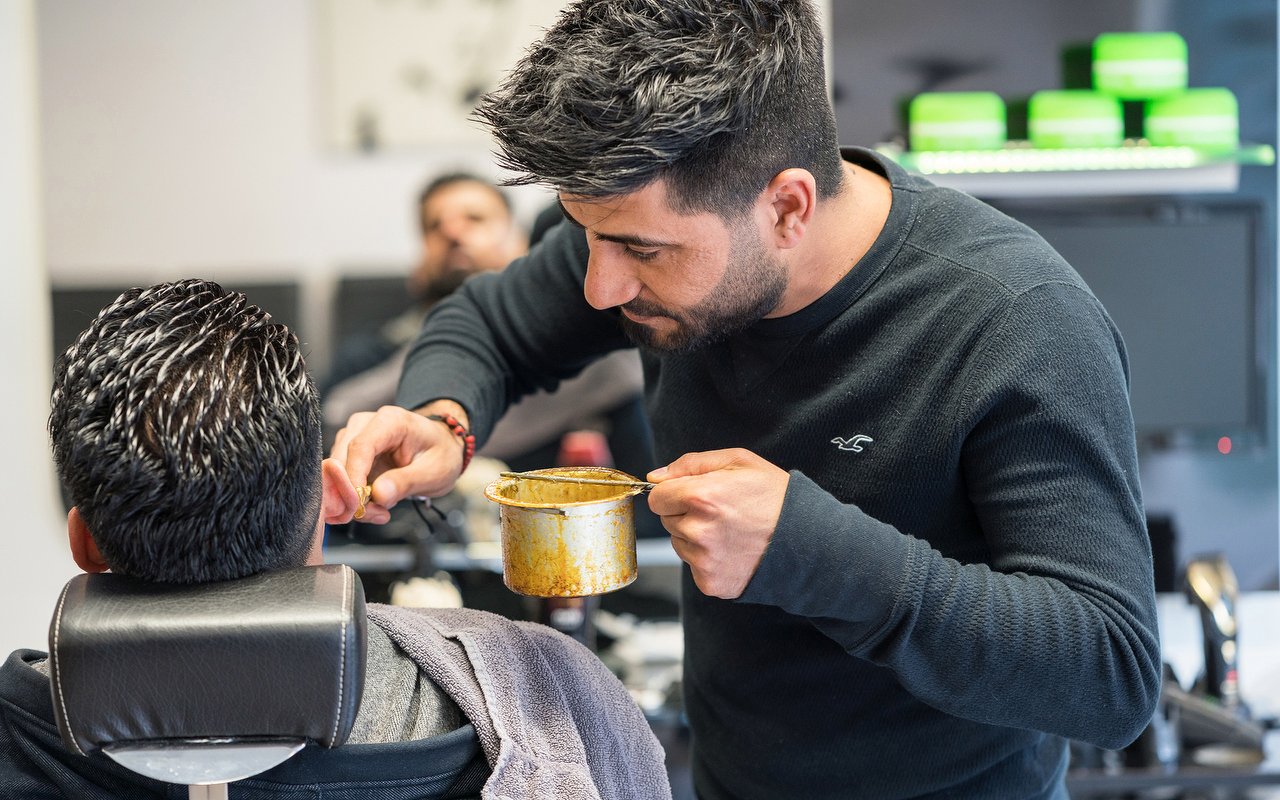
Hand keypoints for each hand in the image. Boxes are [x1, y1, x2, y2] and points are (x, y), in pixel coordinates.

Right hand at [327, 403, 466, 522]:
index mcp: (390, 421)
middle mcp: (365, 425)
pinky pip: (341, 481)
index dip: (353, 477)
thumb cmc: (440, 454)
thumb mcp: (434, 471)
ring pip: (336, 474)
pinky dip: (354, 499)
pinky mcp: (349, 456)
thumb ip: (406, 482)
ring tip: (381, 512)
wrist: (441, 449)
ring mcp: (353, 439)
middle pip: (340, 461)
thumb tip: (378, 495)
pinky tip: (376, 507)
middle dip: (351, 494)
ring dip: (352, 500)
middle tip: (377, 515)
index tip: (358, 504)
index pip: (360, 446)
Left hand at [646, 448, 789, 598]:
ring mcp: (704, 560)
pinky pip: (693, 566)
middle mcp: (698, 531)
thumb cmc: (775, 497)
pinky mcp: (710, 582)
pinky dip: (707, 559)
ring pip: (679, 544)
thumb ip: (690, 464)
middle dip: (685, 514)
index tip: (692, 494)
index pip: (656, 498)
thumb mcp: (738, 461)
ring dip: (695, 537)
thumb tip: (655, 477)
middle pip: (667, 521)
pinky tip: (732, 549)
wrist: (806, 539)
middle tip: (720, 512)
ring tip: (729, 531)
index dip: (673, 493)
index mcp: (701, 497)